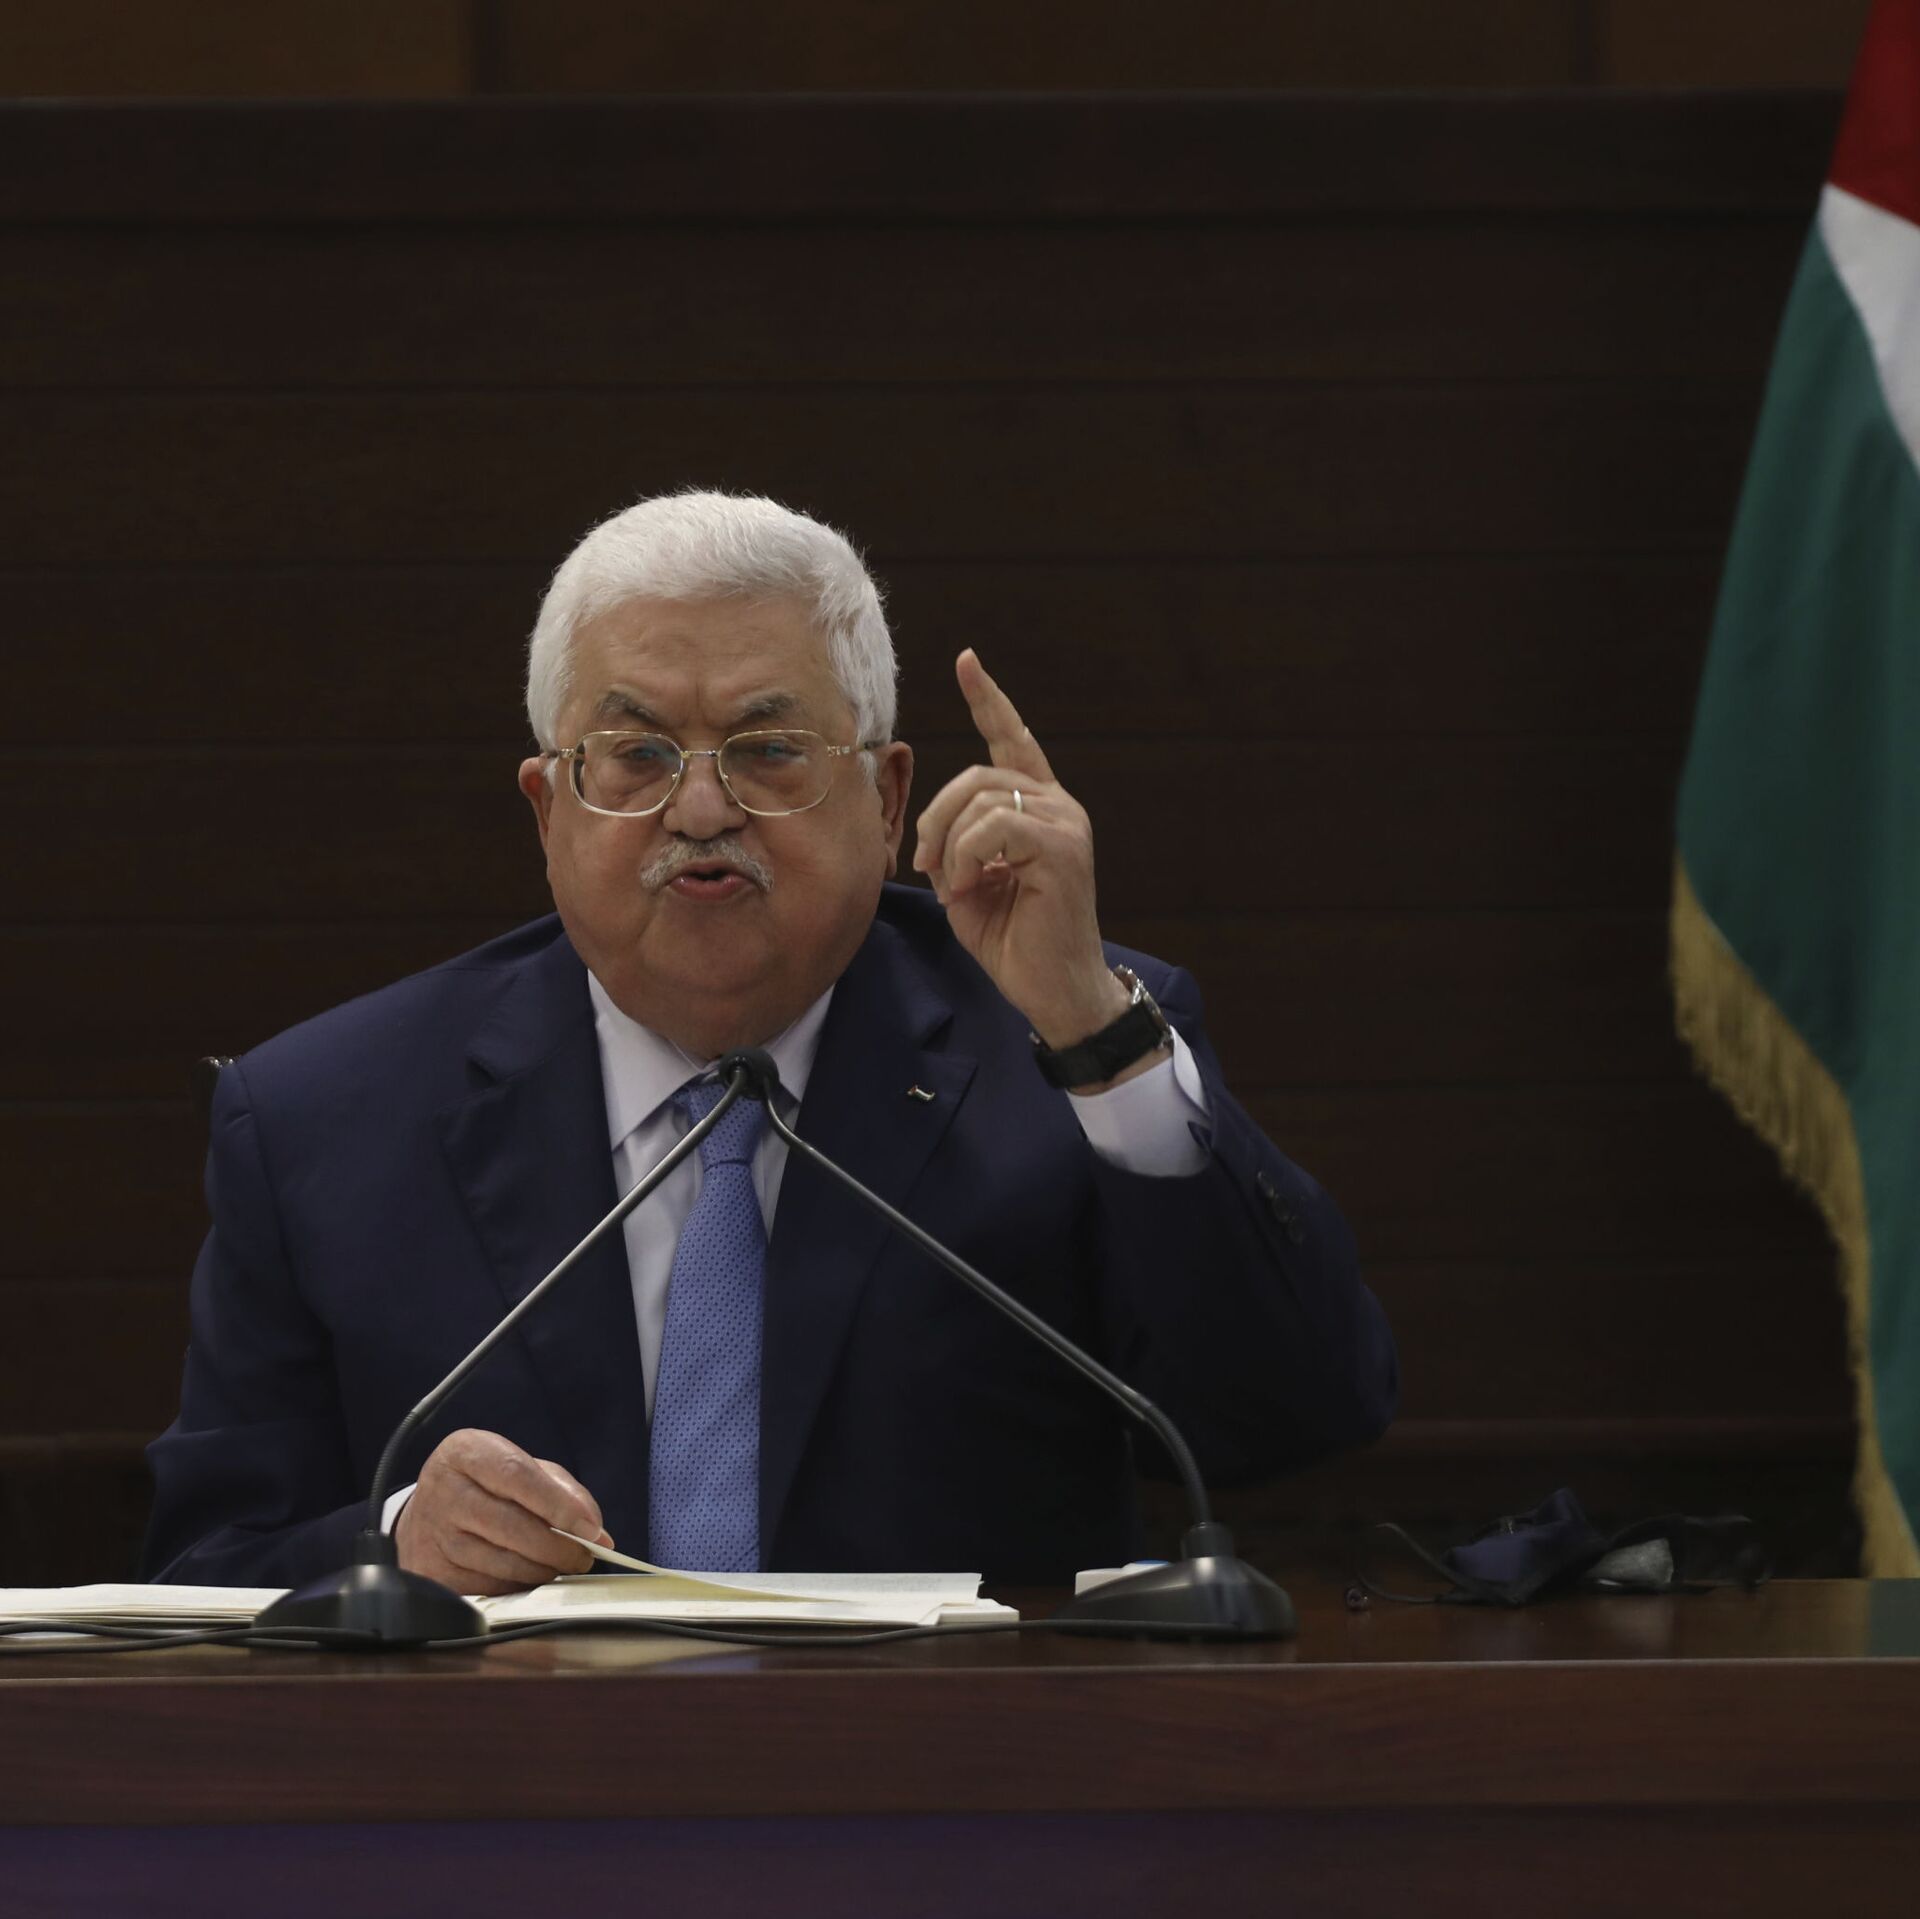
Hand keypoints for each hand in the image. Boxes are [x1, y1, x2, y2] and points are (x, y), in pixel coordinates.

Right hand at [394, 1428, 612, 1595]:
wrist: (426, 1512)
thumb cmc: (483, 1484)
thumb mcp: (518, 1465)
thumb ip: (561, 1488)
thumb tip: (595, 1529)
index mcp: (466, 1452)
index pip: (518, 1476)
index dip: (559, 1505)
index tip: (590, 1529)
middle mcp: (444, 1490)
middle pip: (511, 1525)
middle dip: (557, 1547)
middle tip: (583, 1556)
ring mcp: (434, 1534)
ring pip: (501, 1563)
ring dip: (541, 1571)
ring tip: (560, 1566)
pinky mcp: (432, 1572)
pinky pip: (487, 1587)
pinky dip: (517, 1587)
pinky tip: (529, 1578)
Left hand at [911, 649, 1131, 1052]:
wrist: (1056, 991)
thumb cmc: (1015, 943)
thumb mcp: (968, 883)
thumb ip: (954, 843)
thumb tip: (931, 829)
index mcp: (1039, 808)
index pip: (1012, 740)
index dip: (988, 700)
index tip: (967, 661)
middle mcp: (1059, 805)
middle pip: (978, 776)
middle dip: (935, 816)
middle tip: (924, 864)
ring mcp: (1065, 823)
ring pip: (981, 800)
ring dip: (948, 846)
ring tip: (952, 887)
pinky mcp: (1062, 847)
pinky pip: (994, 828)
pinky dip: (964, 858)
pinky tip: (966, 889)